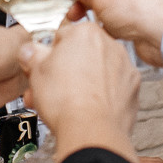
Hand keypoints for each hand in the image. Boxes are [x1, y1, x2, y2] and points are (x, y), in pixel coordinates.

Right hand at [18, 19, 138, 162]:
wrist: (91, 130)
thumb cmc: (66, 100)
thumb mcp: (35, 71)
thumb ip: (32, 54)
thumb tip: (29, 51)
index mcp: (85, 33)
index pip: (61, 36)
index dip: (48, 55)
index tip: (43, 68)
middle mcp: (109, 45)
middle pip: (81, 53)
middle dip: (65, 70)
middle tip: (50, 88)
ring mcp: (124, 66)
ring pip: (97, 71)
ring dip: (83, 83)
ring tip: (66, 102)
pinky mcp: (132, 88)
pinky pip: (112, 87)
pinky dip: (102, 95)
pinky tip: (87, 108)